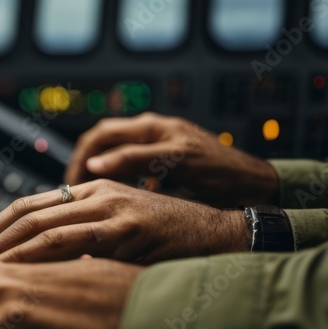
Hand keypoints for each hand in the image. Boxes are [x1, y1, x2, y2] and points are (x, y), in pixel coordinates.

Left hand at [0, 180, 249, 278]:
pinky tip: (13, 272)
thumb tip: (44, 273)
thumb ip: (84, 249)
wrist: (227, 235)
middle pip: (21, 215)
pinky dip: (37, 256)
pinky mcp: (127, 223)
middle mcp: (94, 193)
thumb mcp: (120, 243)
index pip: (24, 210)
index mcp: (90, 194)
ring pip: (37, 225)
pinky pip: (71, 240)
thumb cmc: (174, 245)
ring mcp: (110, 205)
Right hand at [64, 113, 278, 207]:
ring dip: (102, 176)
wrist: (255, 186)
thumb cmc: (223, 172)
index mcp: (152, 127)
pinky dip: (122, 183)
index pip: (100, 136)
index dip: (81, 160)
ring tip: (93, 198)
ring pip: (116, 158)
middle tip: (74, 192)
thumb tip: (96, 164)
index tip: (72, 185)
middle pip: (103, 143)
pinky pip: (133, 170)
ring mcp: (159, 147)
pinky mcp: (165, 164)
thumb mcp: (176, 163)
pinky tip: (123, 201)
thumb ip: (136, 160)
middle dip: (85, 166)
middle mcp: (152, 133)